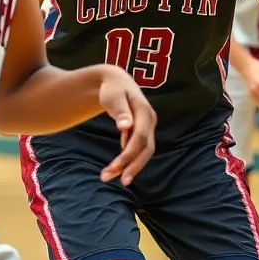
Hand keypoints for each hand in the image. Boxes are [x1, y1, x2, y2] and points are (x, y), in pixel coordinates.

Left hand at [97, 68, 155, 185]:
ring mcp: (148, 127)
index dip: (129, 155)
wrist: (116, 81)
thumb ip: (121, 111)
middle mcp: (150, 121)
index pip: (140, 138)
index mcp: (144, 112)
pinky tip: (116, 168)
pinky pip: (139, 149)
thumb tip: (126, 126)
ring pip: (144, 152)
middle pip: (145, 149)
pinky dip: (129, 160)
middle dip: (130, 166)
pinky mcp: (143, 132)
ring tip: (109, 176)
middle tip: (108, 178)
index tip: (114, 168)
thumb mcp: (114, 97)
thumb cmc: (113, 88)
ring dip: (130, 166)